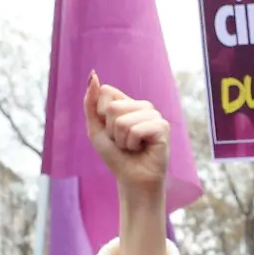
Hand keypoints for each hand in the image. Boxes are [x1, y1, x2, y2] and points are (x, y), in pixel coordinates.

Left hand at [85, 72, 169, 196]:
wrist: (132, 179)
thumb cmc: (116, 156)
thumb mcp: (95, 128)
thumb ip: (90, 103)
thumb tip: (93, 75)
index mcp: (128, 102)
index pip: (105, 91)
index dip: (101, 115)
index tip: (110, 130)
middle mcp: (143, 105)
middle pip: (112, 107)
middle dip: (111, 130)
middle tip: (123, 142)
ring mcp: (155, 115)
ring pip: (122, 121)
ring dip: (122, 140)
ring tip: (132, 147)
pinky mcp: (162, 127)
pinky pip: (135, 130)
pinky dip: (132, 144)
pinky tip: (142, 149)